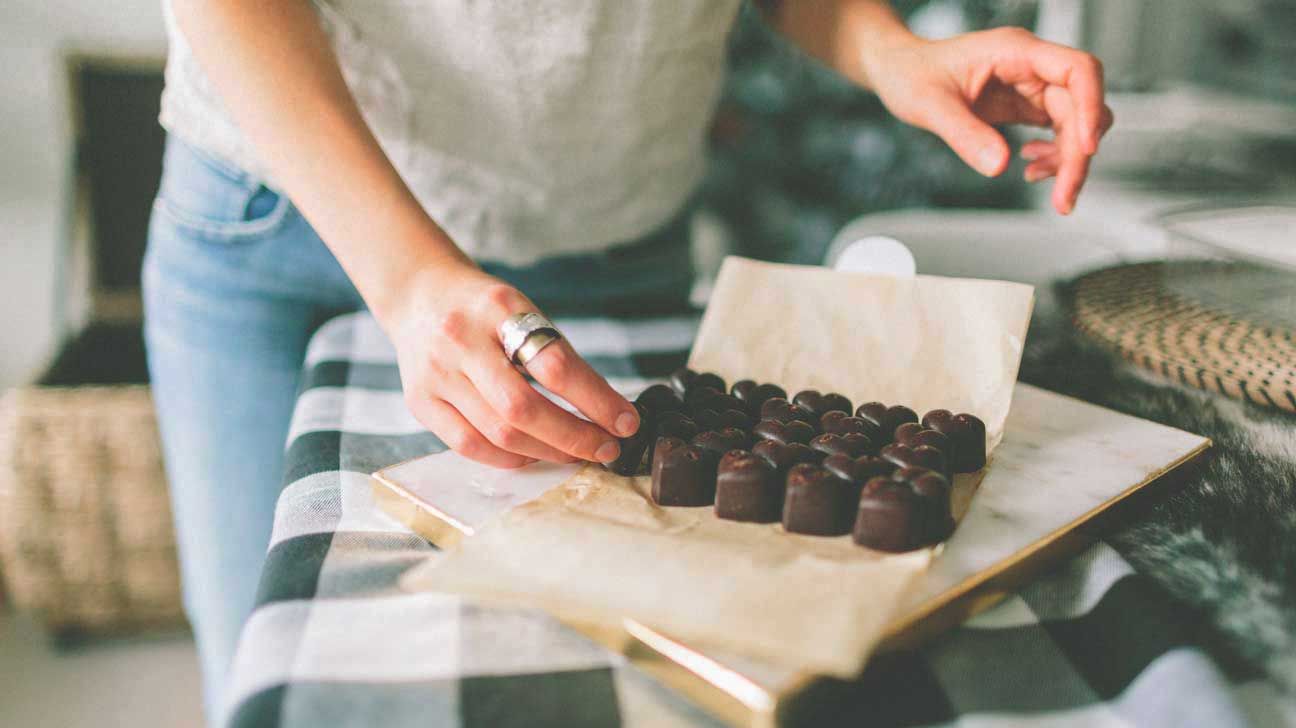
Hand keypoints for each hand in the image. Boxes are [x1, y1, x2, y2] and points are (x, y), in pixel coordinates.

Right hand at [388, 263, 639, 467]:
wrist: (418, 293)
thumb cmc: (482, 306)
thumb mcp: (521, 308)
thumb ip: (554, 352)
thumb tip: (605, 409)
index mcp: (497, 308)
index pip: (554, 363)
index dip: (596, 399)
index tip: (626, 420)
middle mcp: (460, 340)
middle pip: (523, 408)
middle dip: (575, 436)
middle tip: (607, 447)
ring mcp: (435, 374)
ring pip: (499, 433)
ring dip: (548, 452)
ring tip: (578, 453)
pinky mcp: (420, 402)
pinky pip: (469, 445)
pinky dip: (509, 458)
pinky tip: (535, 455)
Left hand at [866, 27, 1112, 214]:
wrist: (899, 71)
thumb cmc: (910, 73)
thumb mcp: (930, 105)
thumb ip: (965, 135)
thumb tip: (999, 166)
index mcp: (1015, 51)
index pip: (1077, 70)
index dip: (1091, 106)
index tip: (1088, 147)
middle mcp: (1031, 66)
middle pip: (1080, 106)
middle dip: (1078, 154)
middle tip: (1064, 198)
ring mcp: (1031, 85)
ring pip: (1073, 122)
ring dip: (1067, 159)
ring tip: (1037, 180)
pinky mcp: (1025, 105)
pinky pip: (1057, 131)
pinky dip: (1052, 155)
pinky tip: (1030, 168)